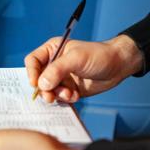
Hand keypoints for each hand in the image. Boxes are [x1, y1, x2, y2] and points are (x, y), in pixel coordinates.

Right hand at [24, 35, 142, 102]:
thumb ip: (57, 70)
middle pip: (38, 79)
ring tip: (69, 94)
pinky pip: (59, 97)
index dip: (31, 72)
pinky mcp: (68, 89)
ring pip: (48, 90)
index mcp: (52, 50)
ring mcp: (61, 78)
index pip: (33, 61)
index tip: (35, 84)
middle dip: (44, 89)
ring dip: (56, 95)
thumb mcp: (76, 58)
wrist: (118, 66)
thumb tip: (41, 84)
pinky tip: (75, 96)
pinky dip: (65, 99)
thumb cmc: (99, 55)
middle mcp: (54, 64)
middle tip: (50, 97)